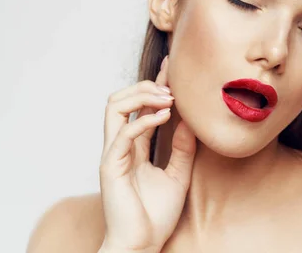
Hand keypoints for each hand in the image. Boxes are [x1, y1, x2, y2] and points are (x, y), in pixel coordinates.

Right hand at [99, 56, 196, 252]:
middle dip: (145, 85)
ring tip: (168, 98)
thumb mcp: (179, 174)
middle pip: (120, 100)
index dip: (154, 85)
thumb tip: (190, 122)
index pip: (139, 107)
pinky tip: (166, 115)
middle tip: (172, 85)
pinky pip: (123, 133)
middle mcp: (120, 146)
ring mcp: (113, 154)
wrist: (143, 245)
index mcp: (133, 147)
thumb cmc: (156, 215)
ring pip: (114, 107)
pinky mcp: (111, 167)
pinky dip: (144, 119)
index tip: (171, 67)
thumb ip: (182, 149)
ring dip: (141, 96)